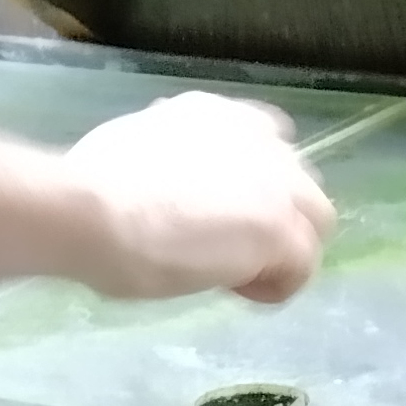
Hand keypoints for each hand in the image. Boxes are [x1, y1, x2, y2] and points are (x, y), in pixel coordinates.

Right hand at [59, 94, 335, 304]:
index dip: (254, 181)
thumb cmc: (89, 189)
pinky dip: (274, 286)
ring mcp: (275, 182)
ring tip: (237, 275)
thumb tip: (160, 182)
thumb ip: (167, 160)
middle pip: (300, 181)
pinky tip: (234, 290)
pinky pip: (302, 268)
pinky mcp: (278, 229)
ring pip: (316, 221)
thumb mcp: (135, 153)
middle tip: (230, 250)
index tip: (222, 210)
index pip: (267, 139)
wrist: (90, 210)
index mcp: (216, 115)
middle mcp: (256, 137)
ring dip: (284, 251)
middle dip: (277, 216)